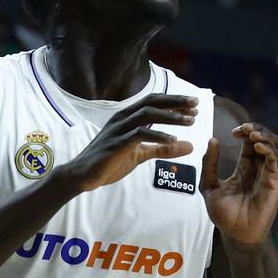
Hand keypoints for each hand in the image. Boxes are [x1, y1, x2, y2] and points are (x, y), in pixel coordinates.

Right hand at [59, 93, 196, 192]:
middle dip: (175, 102)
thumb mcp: (141, 154)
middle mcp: (123, 119)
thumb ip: (163, 148)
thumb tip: (190, 145)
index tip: (195, 103)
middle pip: (152, 103)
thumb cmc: (109, 162)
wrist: (81, 176)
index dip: (174, 100)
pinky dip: (157, 136)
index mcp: (128, 117)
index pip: (154, 102)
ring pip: (146, 115)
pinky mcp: (115, 144)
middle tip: (196, 105)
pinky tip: (173, 140)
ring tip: (189, 121)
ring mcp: (118, 130)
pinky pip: (138, 135)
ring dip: (170, 117)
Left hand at [201, 122, 277, 246]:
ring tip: (252, 134)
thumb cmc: (224, 215)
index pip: (250, 141)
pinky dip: (268, 149)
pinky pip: (275, 160)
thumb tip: (212, 140)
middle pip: (264, 138)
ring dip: (265, 135)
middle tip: (244, 128)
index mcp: (245, 167)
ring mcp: (267, 173)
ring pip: (274, 144)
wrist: (235, 235)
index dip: (244, 131)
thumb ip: (209, 164)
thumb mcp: (209, 186)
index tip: (233, 132)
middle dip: (256, 128)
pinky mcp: (273, 181)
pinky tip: (257, 147)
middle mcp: (258, 168)